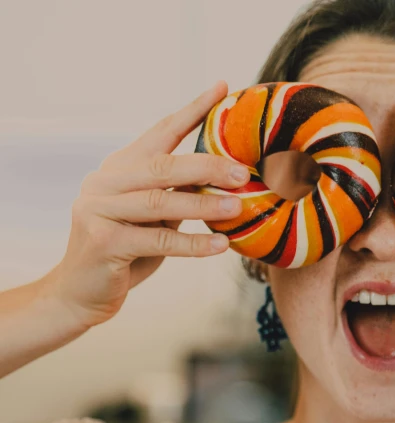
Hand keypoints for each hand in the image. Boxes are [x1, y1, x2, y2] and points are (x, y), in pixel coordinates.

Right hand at [48, 81, 249, 327]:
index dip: (192, 110)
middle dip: (207, 166)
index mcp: (121, 167)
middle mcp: (106, 181)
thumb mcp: (155, 217)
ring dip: (204, 206)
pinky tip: (221, 245)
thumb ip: (178, 193)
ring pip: (160, 202)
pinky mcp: (103, 242)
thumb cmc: (127, 250)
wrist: (81, 291)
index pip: (161, 131)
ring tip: (239, 207)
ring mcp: (99, 210)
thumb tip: (227, 177)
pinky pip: (158, 241)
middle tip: (242, 172)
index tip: (222, 88)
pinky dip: (193, 244)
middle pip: (163, 166)